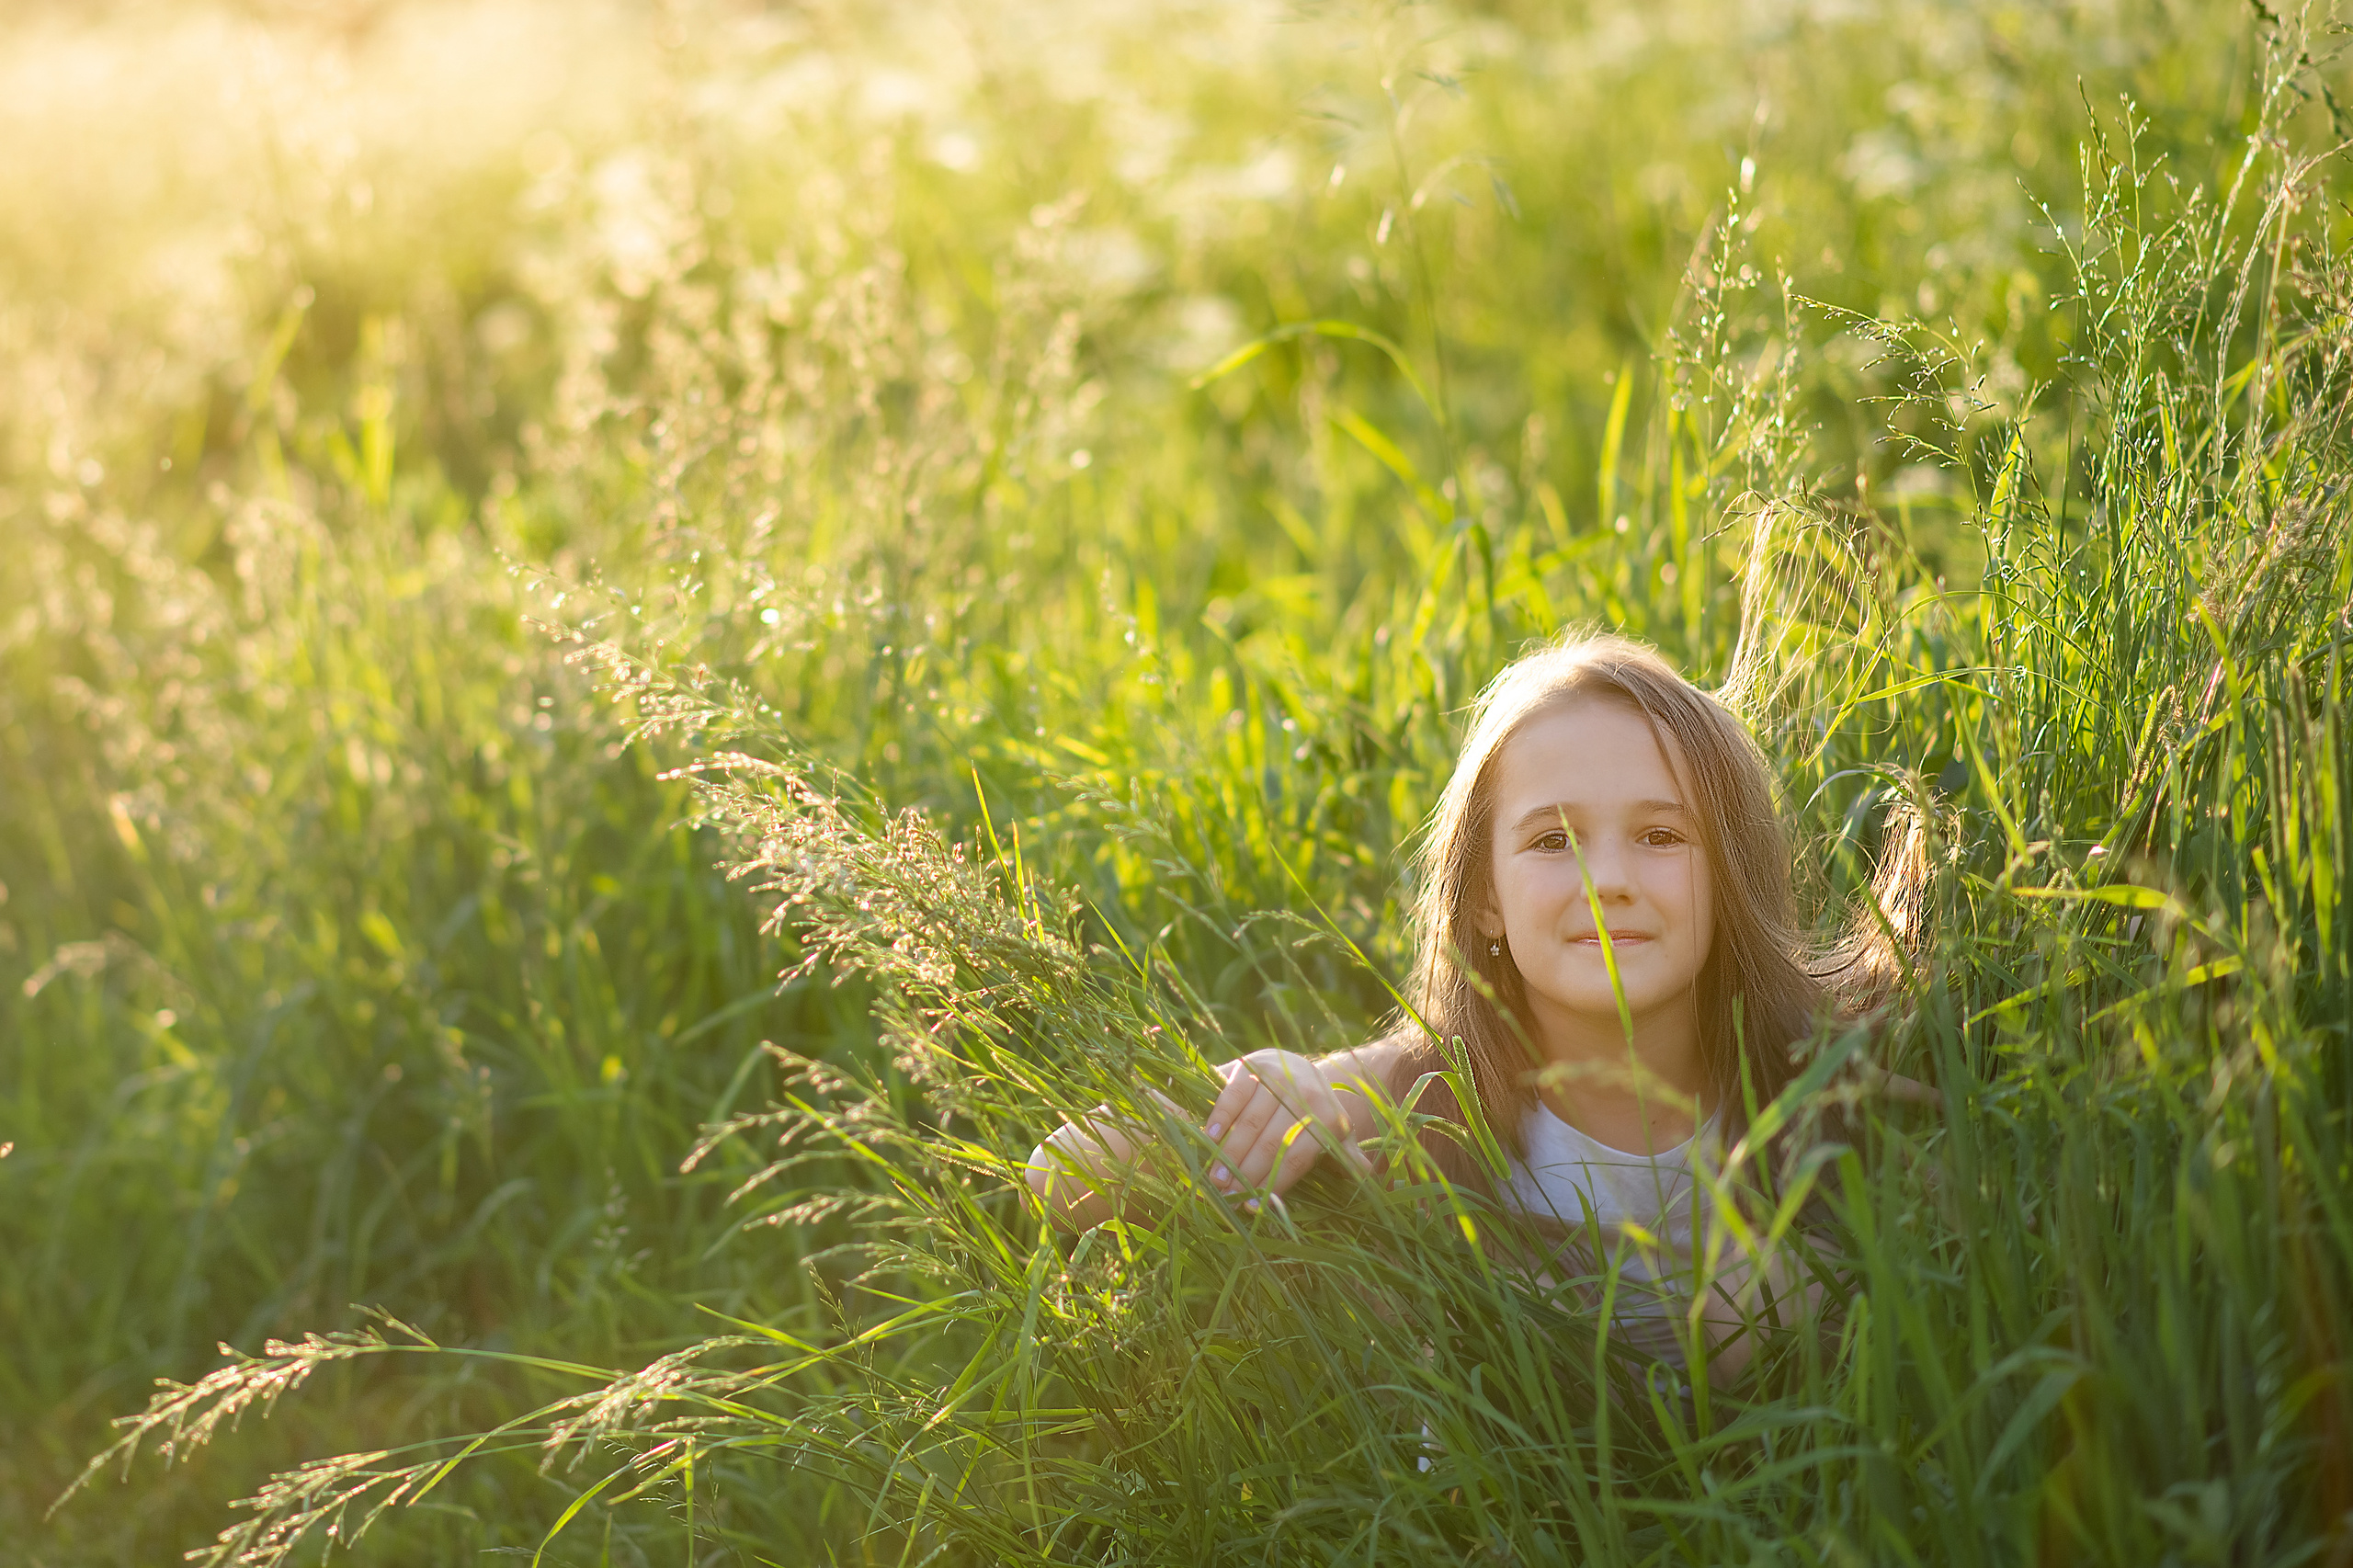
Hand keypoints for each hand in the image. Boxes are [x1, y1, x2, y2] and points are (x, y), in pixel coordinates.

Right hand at [1202, 1049, 1373, 1198]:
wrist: (1294, 1065)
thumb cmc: (1312, 1110)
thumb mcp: (1334, 1132)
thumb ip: (1346, 1156)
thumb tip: (1370, 1181)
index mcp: (1329, 1117)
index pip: (1297, 1158)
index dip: (1273, 1184)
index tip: (1251, 1207)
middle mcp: (1307, 1094)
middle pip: (1271, 1143)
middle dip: (1246, 1173)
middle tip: (1225, 1196)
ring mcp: (1279, 1076)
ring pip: (1251, 1123)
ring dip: (1229, 1153)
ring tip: (1213, 1178)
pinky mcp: (1252, 1063)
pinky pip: (1234, 1095)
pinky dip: (1221, 1116)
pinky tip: (1209, 1136)